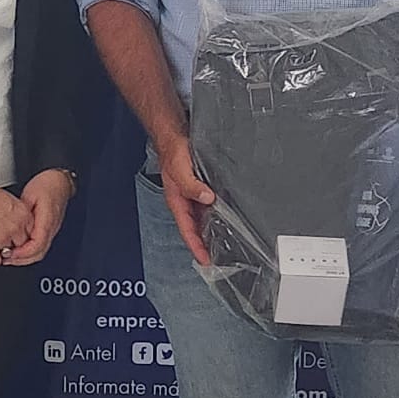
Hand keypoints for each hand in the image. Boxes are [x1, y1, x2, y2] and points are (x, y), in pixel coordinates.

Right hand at [0, 184, 31, 266]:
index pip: (30, 233)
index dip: (21, 234)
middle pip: (20, 244)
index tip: (16, 234)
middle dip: (13, 242)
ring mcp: (3, 237)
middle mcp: (16, 228)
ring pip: (8, 253)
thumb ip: (19, 214)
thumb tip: (20, 224)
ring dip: (1, 248)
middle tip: (3, 235)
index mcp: (23, 215)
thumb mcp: (10, 199)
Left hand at [8, 170, 74, 266]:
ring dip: (25, 257)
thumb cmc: (47, 184)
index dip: (23, 253)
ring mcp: (52, 230)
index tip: (10, 253)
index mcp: (47, 221)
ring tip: (10, 256)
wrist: (60, 181)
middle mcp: (51, 229)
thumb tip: (13, 227)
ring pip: (40, 252)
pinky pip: (40, 245)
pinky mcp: (49, 229)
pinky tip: (19, 248)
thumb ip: (22, 213)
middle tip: (6, 259)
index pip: (37, 245)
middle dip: (22, 260)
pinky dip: (28, 250)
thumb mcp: (29, 195)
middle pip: (39, 253)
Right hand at [160, 133, 215, 265]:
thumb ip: (192, 185)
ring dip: (210, 231)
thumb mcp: (180, 170)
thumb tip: (206, 198)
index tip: (205, 260)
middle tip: (218, 259)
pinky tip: (225, 218)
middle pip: (195, 229)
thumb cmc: (173, 152)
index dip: (196, 247)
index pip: (187, 230)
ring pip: (201, 219)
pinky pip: (208, 207)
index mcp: (177, 202)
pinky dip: (215, 215)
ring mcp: (192, 196)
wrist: (174, 137)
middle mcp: (185, 202)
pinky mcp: (200, 189)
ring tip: (223, 245)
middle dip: (204, 244)